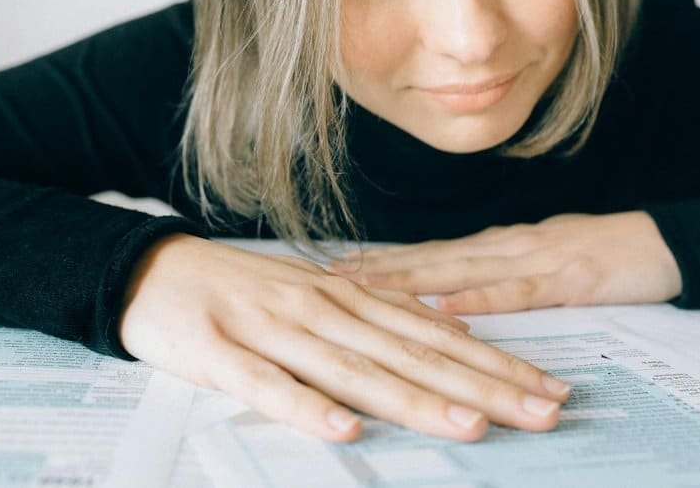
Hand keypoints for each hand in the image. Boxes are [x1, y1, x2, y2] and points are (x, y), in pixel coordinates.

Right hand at [118, 235, 571, 442]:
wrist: (151, 269)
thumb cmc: (240, 290)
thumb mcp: (319, 294)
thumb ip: (381, 317)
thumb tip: (453, 336)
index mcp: (348, 297)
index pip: (435, 337)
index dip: (495, 365)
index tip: (547, 389)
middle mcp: (321, 308)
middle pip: (411, 355)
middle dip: (481, 387)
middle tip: (543, 413)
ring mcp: (272, 330)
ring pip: (354, 370)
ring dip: (413, 400)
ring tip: (469, 425)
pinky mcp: (220, 353)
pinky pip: (267, 385)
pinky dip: (307, 407)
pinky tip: (344, 430)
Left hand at [327, 211, 681, 313]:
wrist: (666, 242)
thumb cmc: (604, 254)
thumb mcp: (541, 262)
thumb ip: (498, 272)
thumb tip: (450, 289)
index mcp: (501, 244)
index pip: (430, 252)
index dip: (384, 259)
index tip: (340, 265)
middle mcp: (507, 246)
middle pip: (432, 257)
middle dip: (380, 268)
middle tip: (330, 277)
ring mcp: (535, 259)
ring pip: (461, 270)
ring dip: (411, 279)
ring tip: (366, 288)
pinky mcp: (566, 278)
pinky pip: (515, 292)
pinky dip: (478, 297)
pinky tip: (445, 305)